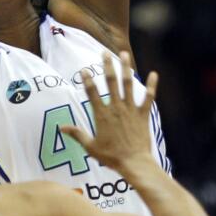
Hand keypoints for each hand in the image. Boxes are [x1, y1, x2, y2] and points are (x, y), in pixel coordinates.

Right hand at [59, 51, 158, 178]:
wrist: (134, 162)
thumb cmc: (111, 156)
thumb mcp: (90, 147)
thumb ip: (77, 134)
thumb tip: (61, 128)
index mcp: (102, 115)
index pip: (92, 93)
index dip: (87, 80)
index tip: (83, 70)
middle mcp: (116, 108)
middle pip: (111, 82)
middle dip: (107, 66)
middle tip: (105, 53)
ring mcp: (130, 110)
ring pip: (128, 85)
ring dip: (126, 69)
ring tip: (124, 55)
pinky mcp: (143, 115)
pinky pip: (148, 98)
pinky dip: (152, 86)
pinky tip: (154, 74)